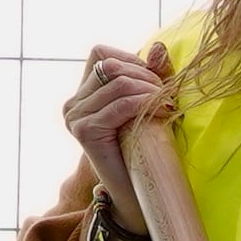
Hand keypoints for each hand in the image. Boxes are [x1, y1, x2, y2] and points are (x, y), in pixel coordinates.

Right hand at [64, 40, 179, 237]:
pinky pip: (120, 103)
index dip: (132, 60)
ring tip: (167, 107)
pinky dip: (145, 103)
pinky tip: (161, 114)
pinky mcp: (85, 131)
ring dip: (149, 90)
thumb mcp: (151, 103)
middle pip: (109, 64)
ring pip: (117, 80)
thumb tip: (158, 46)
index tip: (155, 83)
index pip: (101, 53)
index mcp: (83, 94)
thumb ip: (153, 75)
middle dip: (145, 76)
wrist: (139, 195)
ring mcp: (75, 117)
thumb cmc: (147, 149)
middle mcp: (73, 103)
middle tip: (168, 97)